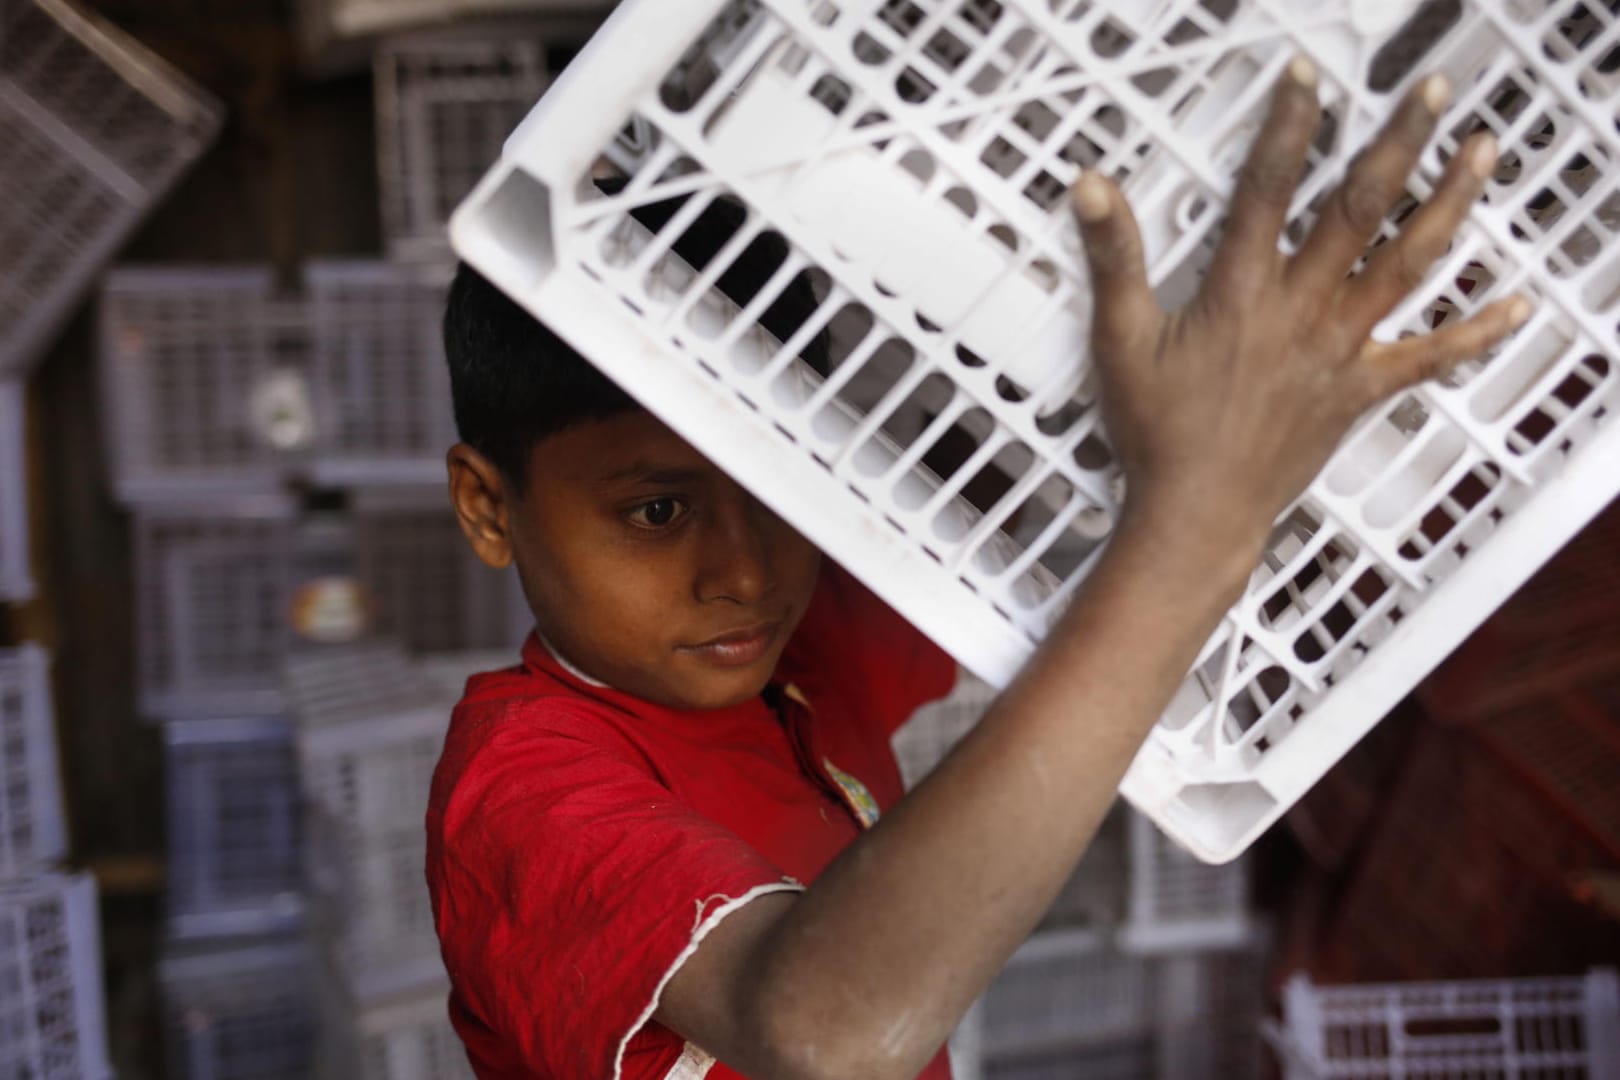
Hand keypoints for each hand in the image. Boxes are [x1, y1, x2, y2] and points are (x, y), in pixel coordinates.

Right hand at [1073, 57, 1529, 559]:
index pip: (1269, 190)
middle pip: (1360, 211)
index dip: (1289, 127)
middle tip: (1434, 92)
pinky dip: (1474, 332)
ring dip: (1450, 204)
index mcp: (1241, 294)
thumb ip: (1113, 259)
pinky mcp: (1360, 389)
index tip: (1308, 79)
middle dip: (1400, 143)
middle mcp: (1302, 312)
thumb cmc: (1157, 433)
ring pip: (1407, 264)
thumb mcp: (1120, 341)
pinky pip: (1428, 356)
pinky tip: (1514, 305)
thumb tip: (1091, 190)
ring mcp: (1340, 350)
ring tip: (1483, 153)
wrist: (1198, 514)